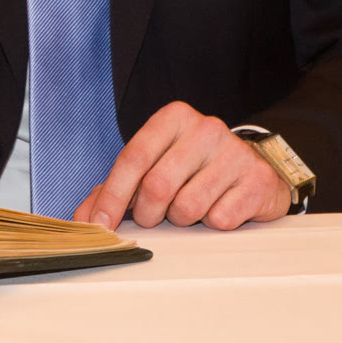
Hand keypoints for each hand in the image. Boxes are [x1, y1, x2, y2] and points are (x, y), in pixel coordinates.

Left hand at [76, 101, 291, 230]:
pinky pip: (219, 218)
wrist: (254, 172)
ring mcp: (235, 152)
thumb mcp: (154, 167)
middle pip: (157, 186)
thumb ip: (115, 188)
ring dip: (181, 219)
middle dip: (147, 213)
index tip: (100, 224)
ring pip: (187, 206)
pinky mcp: (258, 180)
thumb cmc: (194, 170)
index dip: (112, 195)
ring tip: (190, 207)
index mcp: (173, 118)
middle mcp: (206, 128)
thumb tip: (84, 218)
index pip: (133, 158)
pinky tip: (219, 207)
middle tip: (151, 217)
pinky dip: (211, 223)